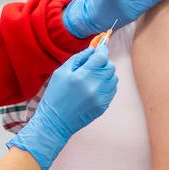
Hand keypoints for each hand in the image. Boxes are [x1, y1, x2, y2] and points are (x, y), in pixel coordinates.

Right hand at [8, 45, 117, 169]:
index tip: (101, 47)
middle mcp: (94, 86)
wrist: (55, 122)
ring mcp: (100, 98)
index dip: (102, 49)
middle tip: (94, 64)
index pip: (101, 57)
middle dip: (104, 62)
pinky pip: (112, 90)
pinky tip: (96, 86)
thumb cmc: (55, 95)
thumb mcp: (61, 72)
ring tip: (94, 76)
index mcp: (82, 76)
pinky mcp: (103, 106)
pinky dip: (107, 84)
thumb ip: (78, 58)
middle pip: (110, 67)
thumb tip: (93, 50)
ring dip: (106, 74)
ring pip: (113, 78)